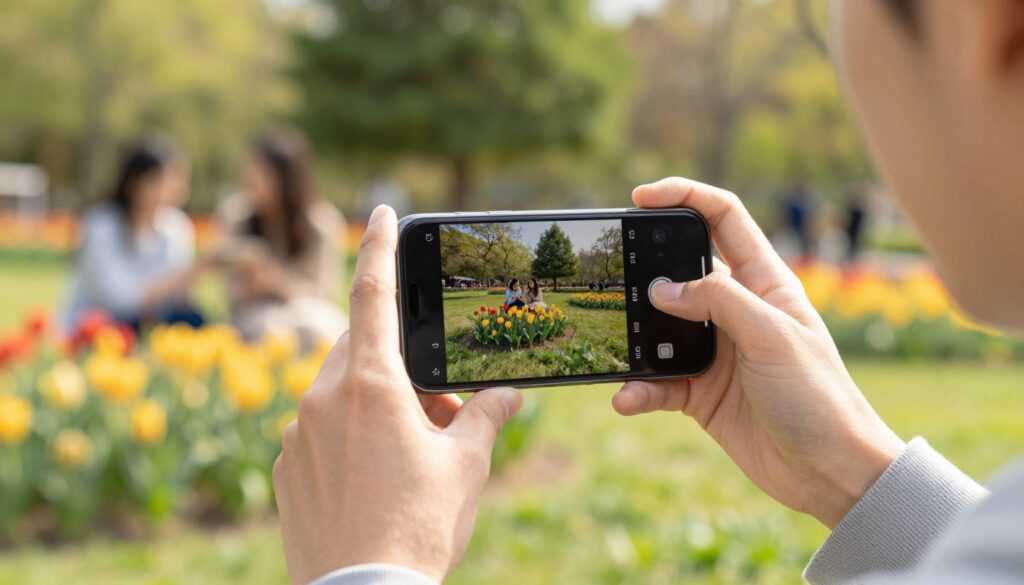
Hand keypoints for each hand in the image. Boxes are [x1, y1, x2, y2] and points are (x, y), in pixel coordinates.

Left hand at [273, 205, 522, 584]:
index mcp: (370, 385)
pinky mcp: (283, 469)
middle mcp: (322, 399)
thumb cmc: (419, 527)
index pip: (373, 294)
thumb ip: (487, 418)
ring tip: (413, 453)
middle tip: (439, 407)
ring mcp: (294, 435)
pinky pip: (317, 433)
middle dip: (400, 366)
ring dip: (376, 406)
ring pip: (339, 394)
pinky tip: (374, 480)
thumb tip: (508, 397)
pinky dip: (346, 439)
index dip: (379, 246)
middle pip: (361, 350)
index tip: (380, 211)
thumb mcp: (466, 467)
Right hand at [613, 178, 904, 527]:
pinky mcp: (700, 392)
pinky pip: (657, 382)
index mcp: (764, 282)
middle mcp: (736, 310)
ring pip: (660, 328)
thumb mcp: (773, 336)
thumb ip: (718, 302)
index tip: (641, 197)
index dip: (685, 197)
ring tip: (620, 346)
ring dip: (635, 338)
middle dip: (644, 269)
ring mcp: (716, 351)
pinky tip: (627, 398)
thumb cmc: (819, 397)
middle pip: (680, 270)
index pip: (723, 219)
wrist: (830, 473)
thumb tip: (661, 288)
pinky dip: (639, 388)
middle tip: (614, 274)